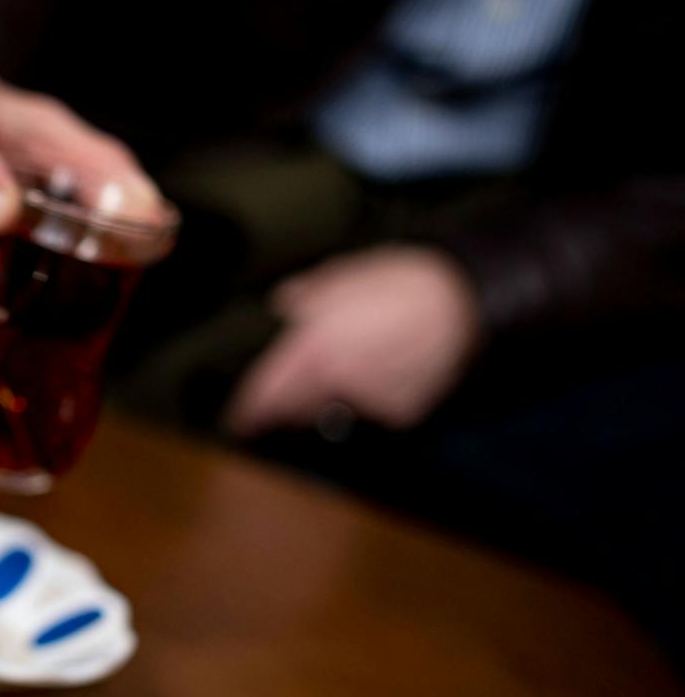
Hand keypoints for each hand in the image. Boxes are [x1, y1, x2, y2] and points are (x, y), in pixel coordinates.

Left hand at [226, 245, 482, 436]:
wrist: (458, 299)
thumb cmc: (398, 281)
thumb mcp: (339, 275)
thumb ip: (303, 295)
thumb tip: (282, 304)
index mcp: (311, 347)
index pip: (267, 392)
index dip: (248, 410)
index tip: (238, 420)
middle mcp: (335, 379)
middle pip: (295, 409)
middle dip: (283, 410)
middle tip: (278, 405)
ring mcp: (370, 399)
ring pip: (335, 411)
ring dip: (329, 400)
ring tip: (349, 369)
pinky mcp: (400, 410)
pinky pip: (376, 410)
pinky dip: (374, 398)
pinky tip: (387, 370)